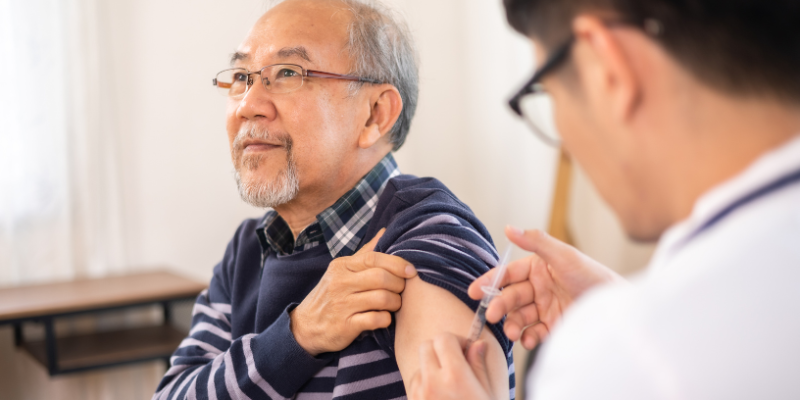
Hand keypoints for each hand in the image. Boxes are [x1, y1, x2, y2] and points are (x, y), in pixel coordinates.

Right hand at [290, 228, 416, 355]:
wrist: (305, 327)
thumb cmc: (331, 296)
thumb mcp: (342, 271)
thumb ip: (365, 253)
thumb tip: (385, 231)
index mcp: (342, 266)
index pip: (374, 258)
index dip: (397, 263)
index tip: (411, 271)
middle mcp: (340, 283)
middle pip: (381, 278)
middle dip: (398, 285)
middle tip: (401, 291)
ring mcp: (342, 305)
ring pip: (382, 299)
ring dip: (395, 303)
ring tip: (394, 305)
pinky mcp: (345, 326)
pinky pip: (375, 320)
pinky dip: (386, 319)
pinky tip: (384, 318)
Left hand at [408, 333, 493, 399]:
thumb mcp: (488, 393)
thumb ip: (479, 365)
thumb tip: (478, 343)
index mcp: (455, 377)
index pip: (444, 338)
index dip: (456, 340)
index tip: (464, 350)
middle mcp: (432, 384)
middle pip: (427, 345)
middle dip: (440, 348)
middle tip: (455, 361)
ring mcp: (419, 395)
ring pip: (420, 364)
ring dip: (432, 366)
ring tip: (448, 383)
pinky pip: (414, 382)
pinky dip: (425, 383)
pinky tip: (440, 395)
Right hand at [470, 227, 623, 349]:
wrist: (615, 306)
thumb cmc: (592, 275)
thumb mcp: (563, 255)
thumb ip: (535, 242)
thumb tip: (509, 227)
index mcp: (538, 268)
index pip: (508, 274)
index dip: (490, 281)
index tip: (473, 292)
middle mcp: (539, 287)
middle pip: (511, 297)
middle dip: (500, 306)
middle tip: (492, 316)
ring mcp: (545, 308)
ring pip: (519, 316)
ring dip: (512, 324)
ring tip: (511, 332)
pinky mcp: (553, 326)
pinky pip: (534, 332)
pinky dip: (528, 337)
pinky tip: (527, 340)